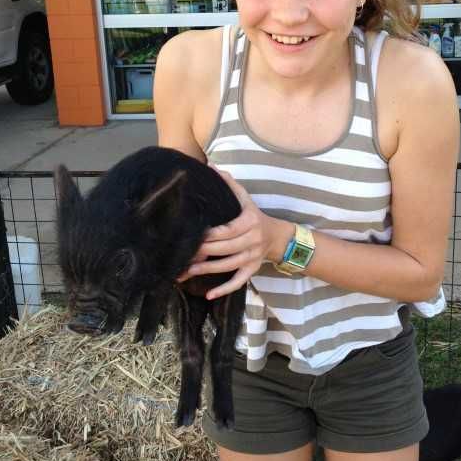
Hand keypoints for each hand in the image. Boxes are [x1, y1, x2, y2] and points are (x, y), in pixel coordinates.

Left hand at [177, 168, 282, 299]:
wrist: (278, 236)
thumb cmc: (253, 215)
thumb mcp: (245, 198)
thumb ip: (229, 184)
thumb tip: (212, 166)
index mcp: (249, 221)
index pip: (227, 230)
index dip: (210, 235)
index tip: (194, 236)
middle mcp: (253, 240)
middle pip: (225, 249)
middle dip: (203, 253)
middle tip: (182, 256)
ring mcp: (253, 257)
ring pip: (229, 266)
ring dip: (208, 270)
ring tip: (187, 272)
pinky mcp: (253, 270)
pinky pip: (239, 281)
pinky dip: (224, 289)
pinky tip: (209, 295)